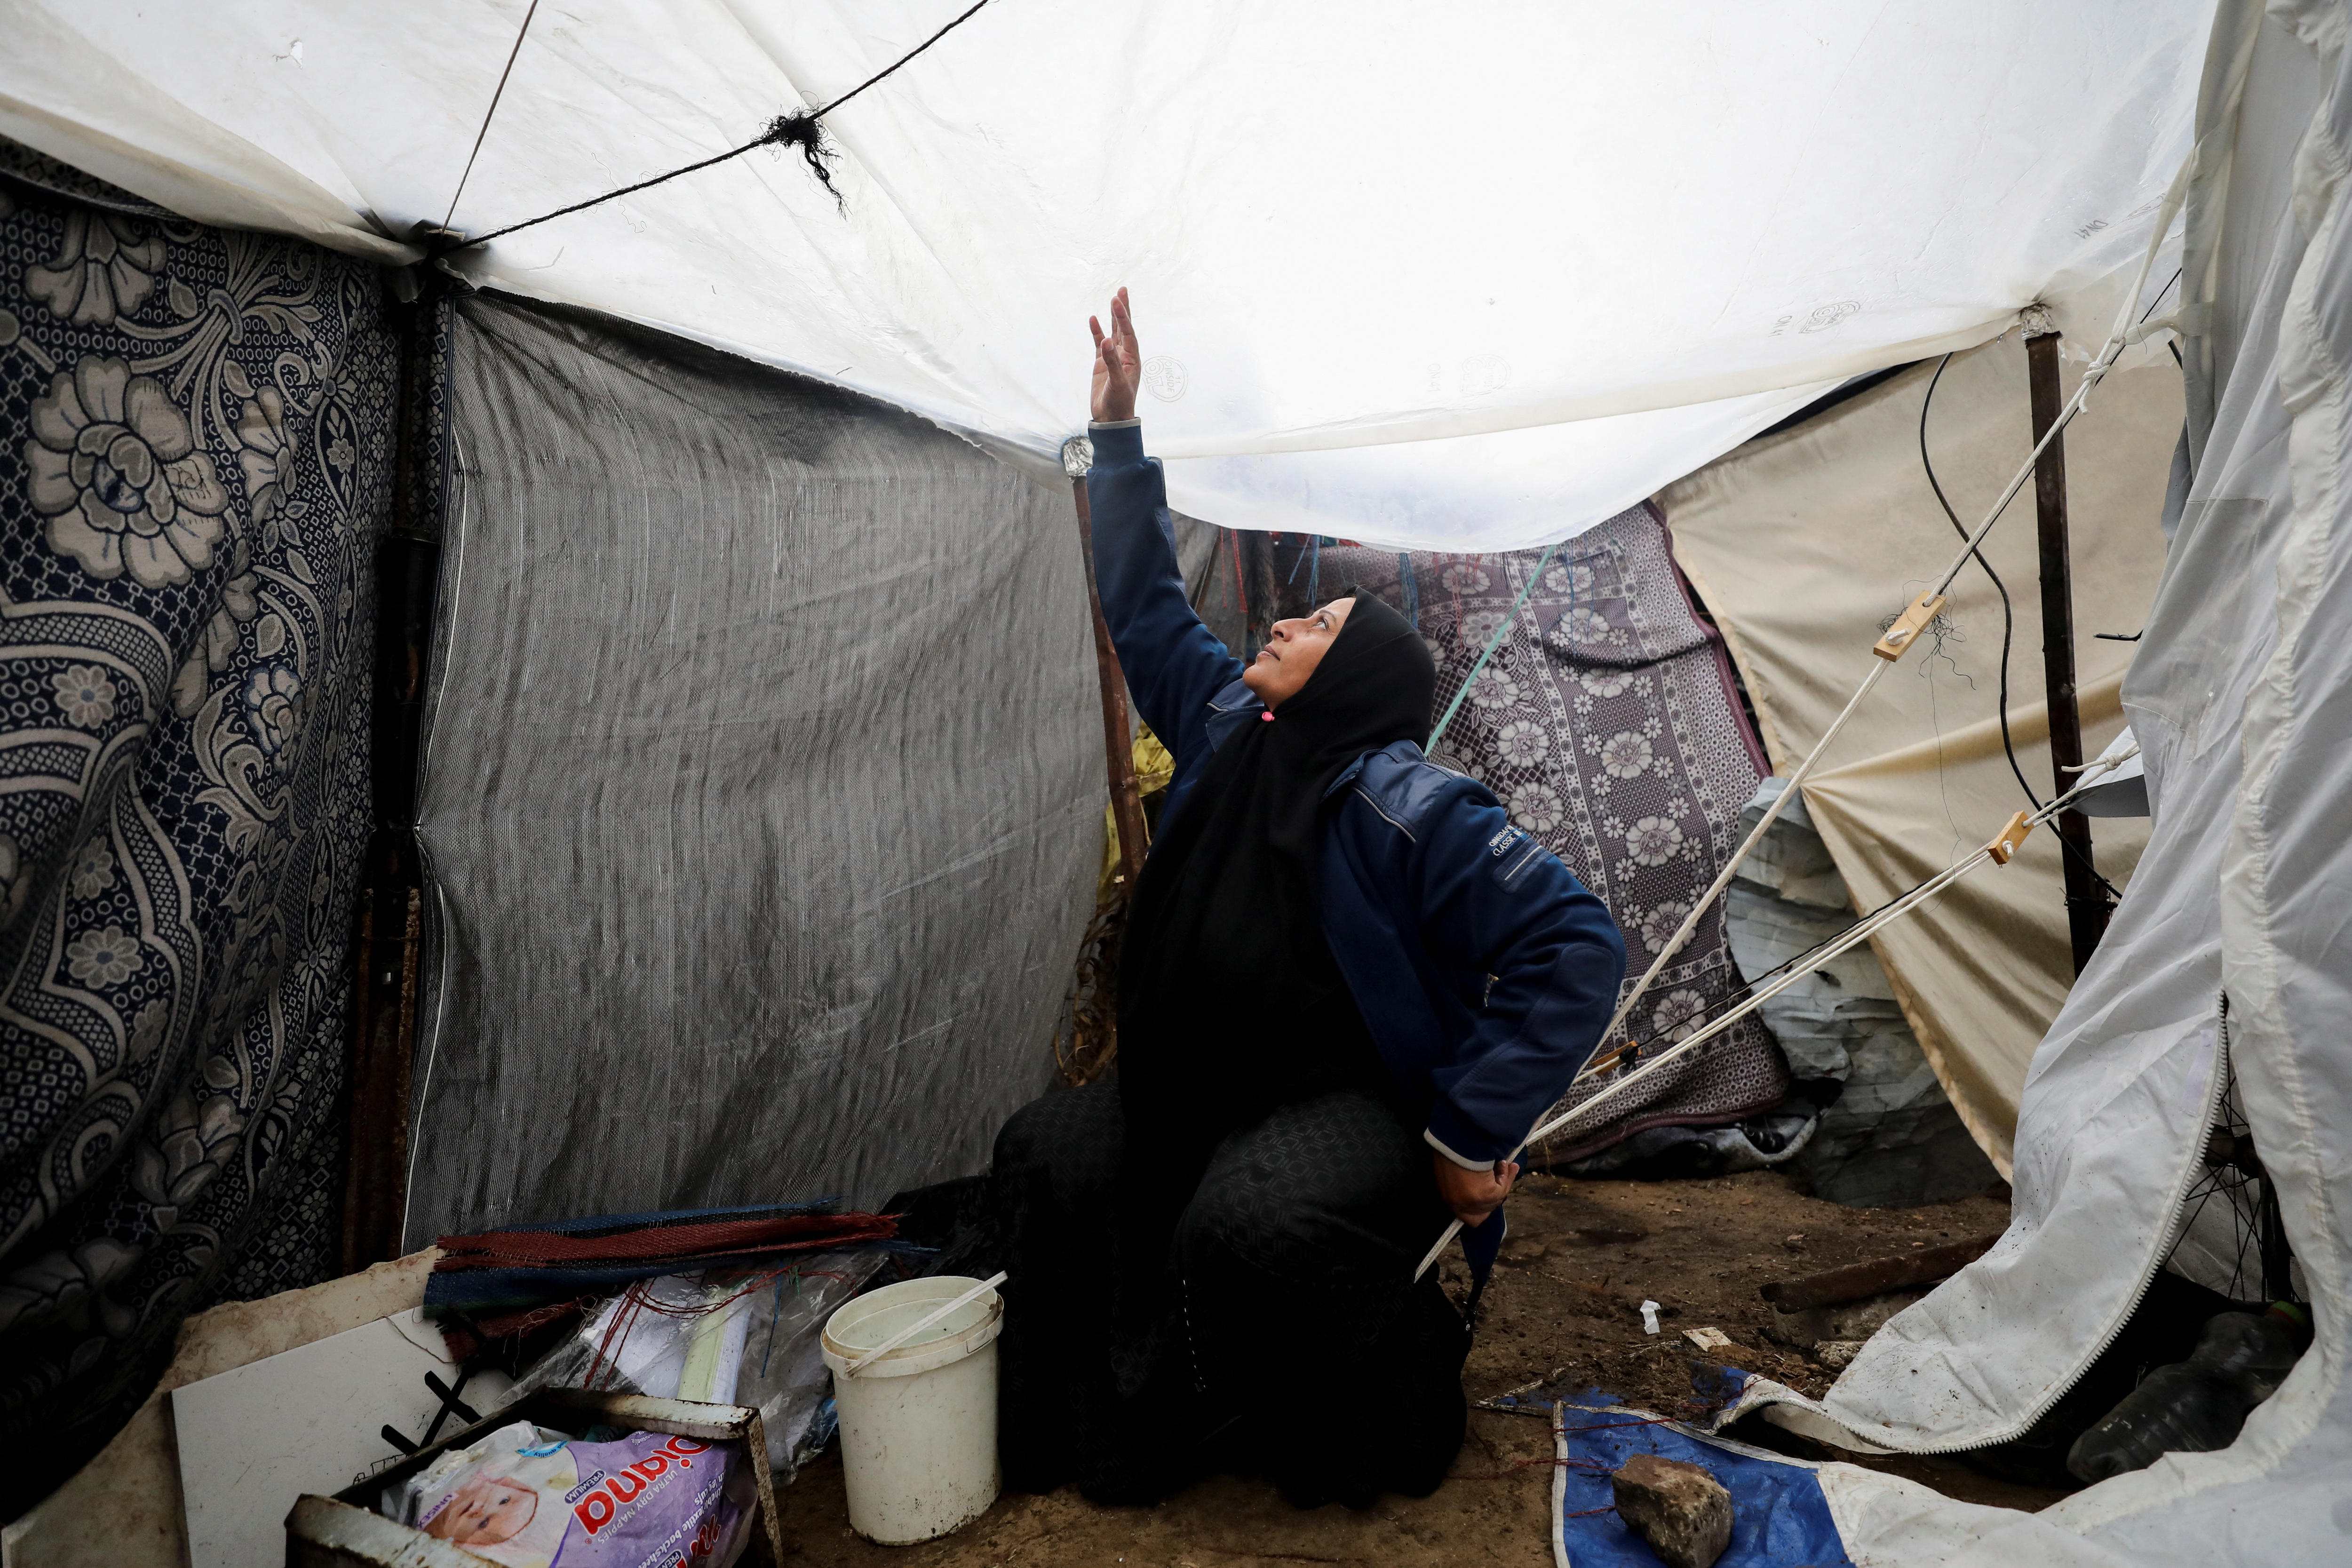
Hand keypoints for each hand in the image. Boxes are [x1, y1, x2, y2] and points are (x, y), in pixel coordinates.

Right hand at [1089, 287, 1140, 423]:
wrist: (1111, 418)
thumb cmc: (1119, 402)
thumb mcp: (1117, 383)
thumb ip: (1111, 362)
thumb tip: (1106, 340)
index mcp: (1132, 359)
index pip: (1128, 332)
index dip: (1123, 316)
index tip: (1117, 300)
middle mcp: (1124, 355)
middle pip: (1124, 327)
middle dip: (1123, 309)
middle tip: (1122, 290)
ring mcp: (1113, 358)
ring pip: (1113, 332)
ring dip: (1113, 317)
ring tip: (1113, 298)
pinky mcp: (1102, 363)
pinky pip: (1099, 343)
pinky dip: (1097, 332)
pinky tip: (1094, 319)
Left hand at [1433, 1153, 1519, 1226]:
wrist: (1453, 1141)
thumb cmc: (1450, 1149)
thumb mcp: (1455, 1167)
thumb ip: (1466, 1178)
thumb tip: (1484, 1178)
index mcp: (1448, 1196)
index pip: (1466, 1216)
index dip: (1481, 1208)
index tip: (1489, 1191)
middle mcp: (1458, 1204)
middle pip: (1484, 1210)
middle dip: (1495, 1193)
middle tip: (1503, 1174)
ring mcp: (1471, 1202)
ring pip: (1494, 1200)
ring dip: (1503, 1182)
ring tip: (1505, 1164)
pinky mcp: (1484, 1195)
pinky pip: (1501, 1191)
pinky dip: (1506, 1177)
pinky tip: (1505, 1164)